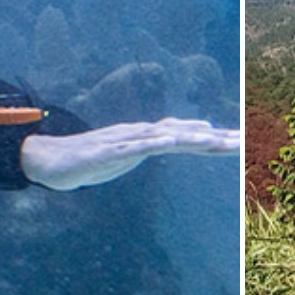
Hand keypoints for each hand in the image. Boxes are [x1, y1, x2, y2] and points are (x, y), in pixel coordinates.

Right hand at [20, 118, 240, 190]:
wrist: (53, 160)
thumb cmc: (92, 159)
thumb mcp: (128, 159)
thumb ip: (147, 152)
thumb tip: (166, 149)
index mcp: (147, 140)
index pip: (186, 137)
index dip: (212, 139)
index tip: (239, 140)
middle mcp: (141, 135)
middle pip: (183, 134)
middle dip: (213, 138)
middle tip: (242, 139)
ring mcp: (126, 140)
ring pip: (164, 137)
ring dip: (189, 137)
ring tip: (215, 138)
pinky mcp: (110, 149)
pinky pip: (135, 145)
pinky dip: (153, 142)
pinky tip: (170, 141)